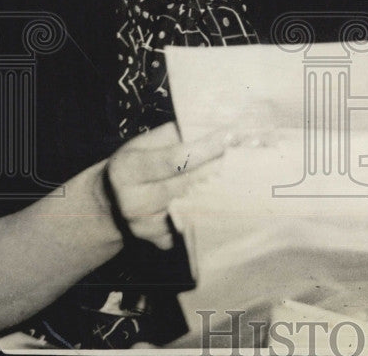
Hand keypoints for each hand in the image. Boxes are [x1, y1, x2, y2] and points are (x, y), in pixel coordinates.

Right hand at [102, 122, 251, 249]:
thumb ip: (180, 135)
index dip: (208, 147)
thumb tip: (223, 124)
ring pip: (196, 207)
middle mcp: (133, 203)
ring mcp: (146, 228)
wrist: (113, 199)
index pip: (175, 159)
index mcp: (126, 170)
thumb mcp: (149, 142)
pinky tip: (238, 197)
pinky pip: (195, 226)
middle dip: (224, 166)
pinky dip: (217, 210)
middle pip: (189, 185)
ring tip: (253, 170)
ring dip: (226, 189)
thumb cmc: (141, 161)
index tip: (234, 134)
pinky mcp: (161, 242)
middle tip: (254, 150)